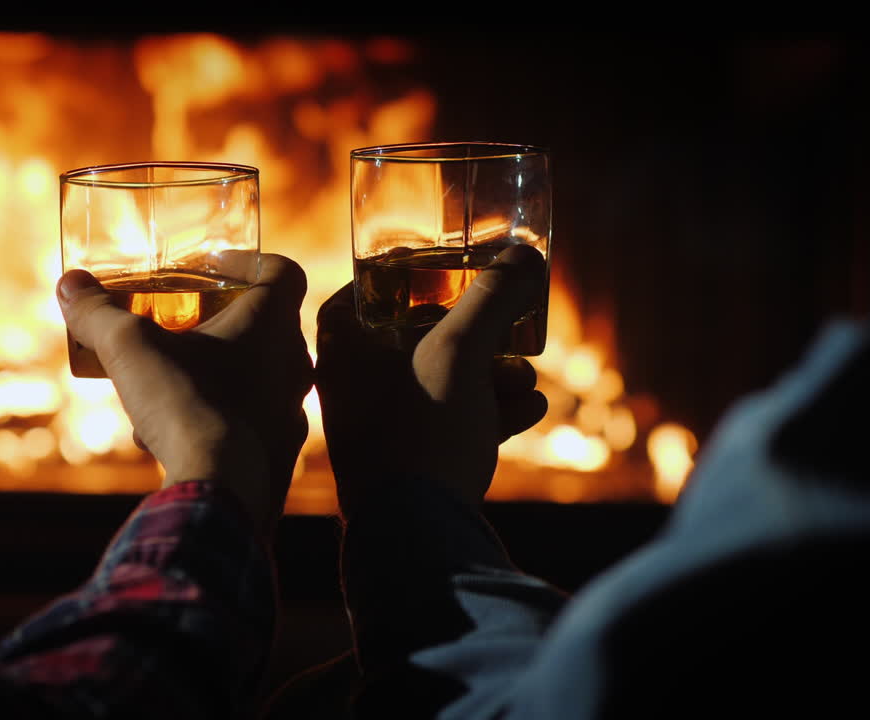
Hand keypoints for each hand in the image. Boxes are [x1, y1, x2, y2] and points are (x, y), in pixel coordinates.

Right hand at [57, 254, 312, 534]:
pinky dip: (214, 422)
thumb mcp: (129, 350)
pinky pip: (249, 425)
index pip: (283, 272)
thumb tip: (69, 286)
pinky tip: (169, 437)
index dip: (246, 263)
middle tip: (177, 327)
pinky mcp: (280, 455)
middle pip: (266, 327)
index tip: (208, 271)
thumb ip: (98, 313)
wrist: (220, 492)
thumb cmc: (185, 405)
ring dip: (212, 376)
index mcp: (273, 324)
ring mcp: (293, 413)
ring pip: (255, 380)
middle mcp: (294, 365)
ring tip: (163, 388)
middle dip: (218, 324)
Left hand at [315, 244, 547, 517]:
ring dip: (486, 376)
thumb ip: (491, 300)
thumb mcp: (460, 353)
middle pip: (408, 340)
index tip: (436, 268)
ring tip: (527, 377)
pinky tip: (529, 410)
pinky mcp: (406, 470)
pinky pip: (447, 428)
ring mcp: (377, 434)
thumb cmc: (422, 432)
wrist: (417, 539)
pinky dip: (485, 414)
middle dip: (469, 333)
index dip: (396, 277)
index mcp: (340, 355)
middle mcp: (350, 392)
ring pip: (434, 386)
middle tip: (504, 324)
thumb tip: (522, 256)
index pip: (356, 297)